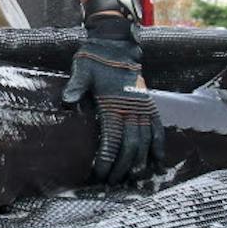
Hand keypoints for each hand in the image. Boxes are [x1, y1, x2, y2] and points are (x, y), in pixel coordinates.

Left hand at [62, 14, 165, 184]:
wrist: (114, 43)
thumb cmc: (93, 59)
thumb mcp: (81, 70)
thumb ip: (76, 87)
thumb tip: (67, 102)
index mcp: (113, 103)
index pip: (112, 139)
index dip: (106, 160)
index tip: (99, 175)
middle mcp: (131, 108)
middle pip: (130, 146)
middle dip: (121, 168)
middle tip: (112, 184)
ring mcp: (142, 106)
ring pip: (145, 141)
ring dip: (140, 163)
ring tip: (133, 181)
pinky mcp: (148, 104)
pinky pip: (158, 128)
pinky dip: (159, 146)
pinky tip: (158, 163)